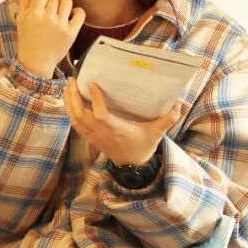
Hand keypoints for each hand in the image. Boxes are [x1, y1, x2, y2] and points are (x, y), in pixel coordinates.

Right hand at [15, 0, 85, 77]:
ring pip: (67, 2)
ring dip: (64, 6)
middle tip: (50, 15)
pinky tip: (71, 17)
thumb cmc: (28, 39)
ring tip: (60, 15)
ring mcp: (60, 25)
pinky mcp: (71, 33)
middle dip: (53, 4)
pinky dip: (77, 12)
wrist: (36, 62)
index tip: (42, 8)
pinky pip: (80, 13)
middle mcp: (46, 18)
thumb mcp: (20, 19)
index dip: (42, 0)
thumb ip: (24, 1)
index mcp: (32, 13)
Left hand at [64, 78, 180, 165]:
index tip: (91, 83)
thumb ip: (168, 119)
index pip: (100, 114)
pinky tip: (69, 100)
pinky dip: (69, 111)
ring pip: (74, 118)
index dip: (94, 99)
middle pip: (80, 114)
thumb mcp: (156, 133)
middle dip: (73, 97)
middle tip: (72, 80)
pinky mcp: (89, 137)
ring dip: (68, 102)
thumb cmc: (143, 146)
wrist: (132, 166)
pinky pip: (75, 124)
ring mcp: (93, 135)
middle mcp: (101, 132)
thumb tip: (180, 104)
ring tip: (68, 87)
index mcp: (116, 129)